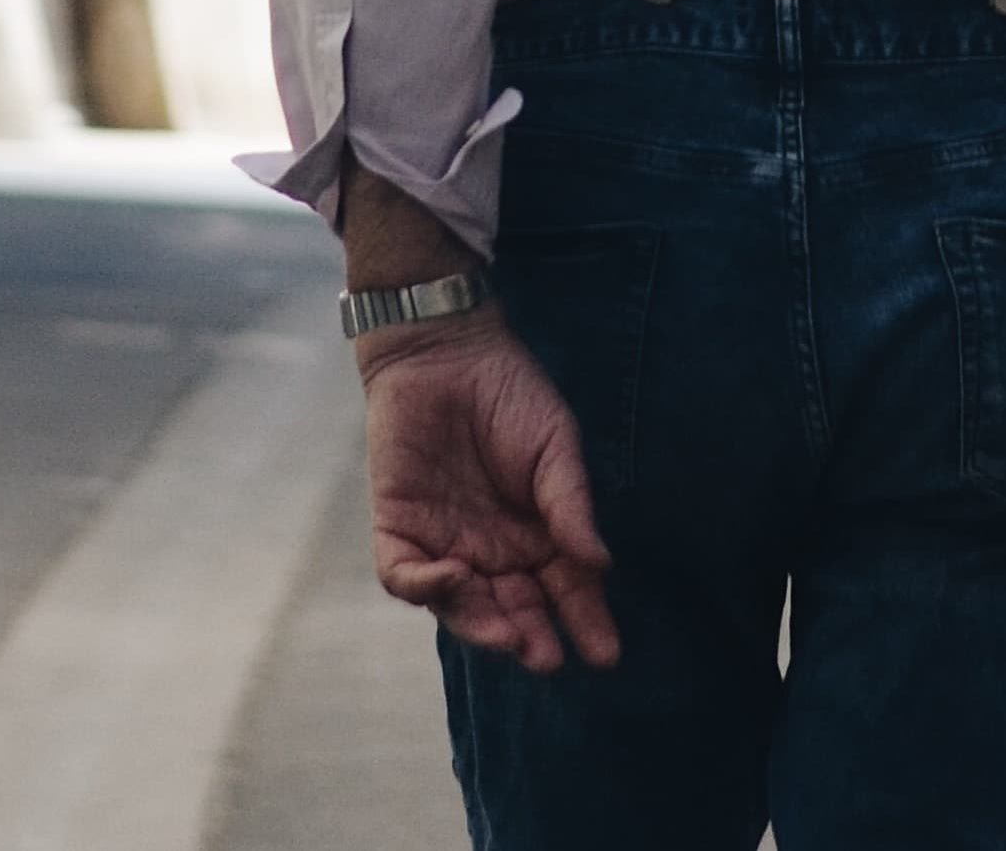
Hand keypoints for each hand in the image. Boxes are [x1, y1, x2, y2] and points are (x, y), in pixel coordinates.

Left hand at [359, 311, 621, 673]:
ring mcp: (445, 544)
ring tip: (508, 635)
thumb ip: (570, 503)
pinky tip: (454, 577)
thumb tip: (599, 564)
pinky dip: (426, 586)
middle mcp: (494, 552)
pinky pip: (405, 577)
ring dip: (482, 626)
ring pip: (460, 607)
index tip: (605, 655)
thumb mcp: (555, 445)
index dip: (585, 623)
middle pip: (512, 613)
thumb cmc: (511, 393)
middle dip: (530, 639)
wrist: (445, 349)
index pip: (566, 593)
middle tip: (546, 657)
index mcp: (539, 537)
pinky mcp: (399, 529)